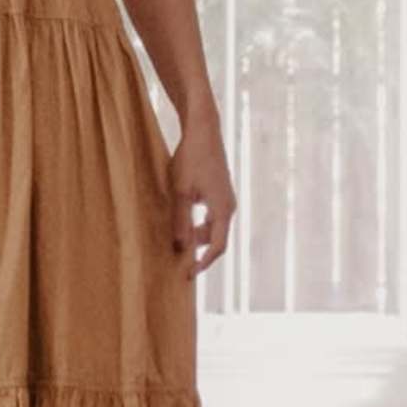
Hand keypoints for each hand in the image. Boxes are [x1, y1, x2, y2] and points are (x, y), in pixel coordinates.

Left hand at [160, 122, 236, 277]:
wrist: (204, 131)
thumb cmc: (191, 159)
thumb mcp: (181, 192)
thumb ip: (181, 220)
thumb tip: (181, 248)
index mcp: (222, 209)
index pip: (217, 246)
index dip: (203, 262)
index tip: (189, 275)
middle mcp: (229, 206)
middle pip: (217, 238)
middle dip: (200, 252)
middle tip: (180, 262)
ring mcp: (226, 198)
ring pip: (214, 227)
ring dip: (198, 237)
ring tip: (178, 242)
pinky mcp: (221, 191)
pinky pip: (213, 216)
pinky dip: (200, 225)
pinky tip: (184, 221)